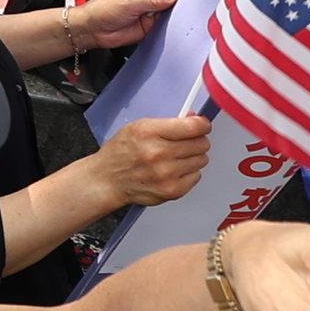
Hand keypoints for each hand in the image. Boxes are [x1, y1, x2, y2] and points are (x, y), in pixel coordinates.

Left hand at [70, 0, 179, 51]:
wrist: (91, 30)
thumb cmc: (101, 10)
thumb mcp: (129, 3)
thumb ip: (153, 0)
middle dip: (180, 1)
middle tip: (180, 9)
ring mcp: (151, 11)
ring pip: (172, 11)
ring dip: (174, 15)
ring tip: (171, 19)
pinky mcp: (150, 25)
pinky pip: (166, 25)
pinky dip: (169, 26)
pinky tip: (168, 28)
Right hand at [90, 113, 210, 208]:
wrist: (107, 180)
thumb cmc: (121, 152)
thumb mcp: (138, 127)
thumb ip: (168, 123)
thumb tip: (194, 119)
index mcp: (150, 132)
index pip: (193, 127)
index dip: (202, 125)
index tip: (202, 126)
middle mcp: (158, 153)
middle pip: (201, 143)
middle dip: (196, 141)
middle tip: (184, 143)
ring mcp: (166, 174)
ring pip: (202, 160)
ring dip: (192, 157)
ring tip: (176, 158)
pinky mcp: (172, 190)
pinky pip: (197, 176)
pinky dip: (188, 173)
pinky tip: (173, 171)